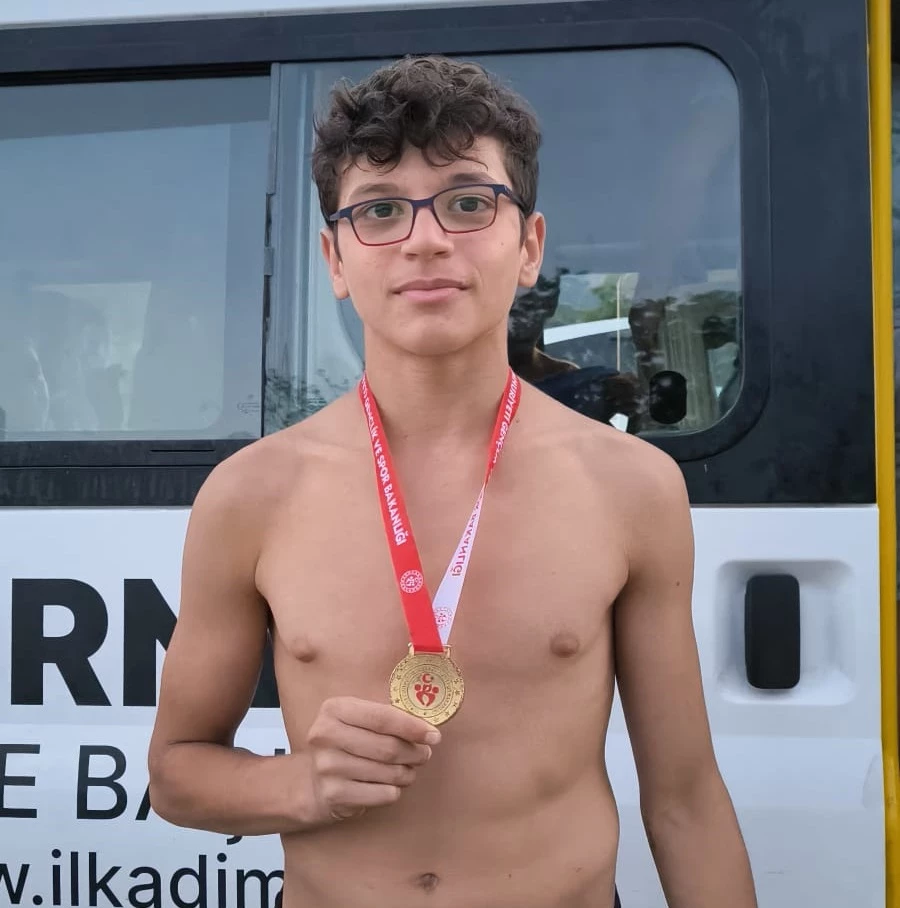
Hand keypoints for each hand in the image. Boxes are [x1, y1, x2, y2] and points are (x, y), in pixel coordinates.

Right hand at [304, 697, 440, 822]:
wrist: (313, 781)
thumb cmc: (347, 743)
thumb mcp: (357, 719)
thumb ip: (386, 718)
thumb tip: (427, 730)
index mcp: (335, 709)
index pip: (382, 717)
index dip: (413, 727)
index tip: (434, 735)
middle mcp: (326, 736)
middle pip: (388, 747)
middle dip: (415, 752)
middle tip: (424, 754)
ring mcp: (327, 767)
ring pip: (388, 772)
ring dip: (407, 772)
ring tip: (408, 769)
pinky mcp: (334, 794)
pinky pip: (382, 794)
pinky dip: (395, 790)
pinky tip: (391, 785)